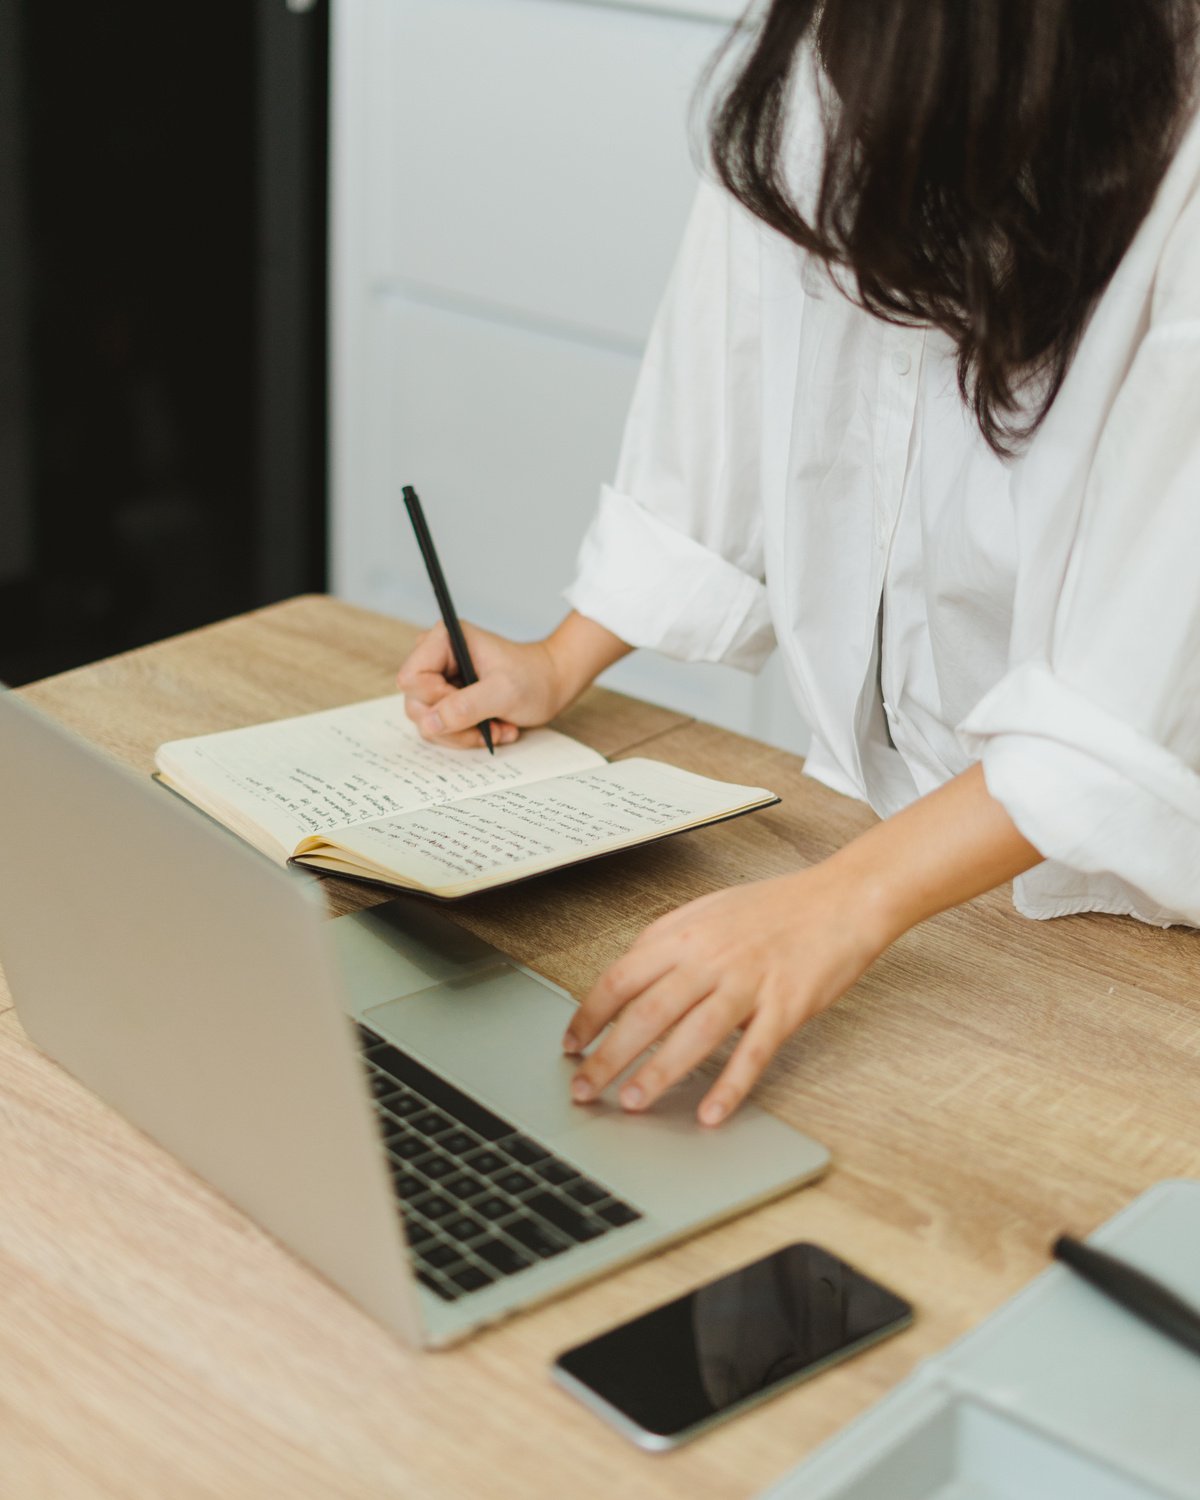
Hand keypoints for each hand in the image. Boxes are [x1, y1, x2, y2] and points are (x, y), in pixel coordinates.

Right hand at [396, 611, 631, 749]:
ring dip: (463, 733)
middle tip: (489, 723)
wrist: (553, 683)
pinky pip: (441, 727)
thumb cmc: (535, 678)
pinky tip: (496, 727)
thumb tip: (428, 723)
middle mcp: (434, 657)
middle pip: (415, 704)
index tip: (470, 702)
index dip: (437, 700)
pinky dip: (467, 734)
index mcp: (443, 640)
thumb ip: (465, 707)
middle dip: (453, 723)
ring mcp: (439, 679)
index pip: (411, 679)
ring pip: (427, 721)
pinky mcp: (446, 698)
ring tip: (498, 727)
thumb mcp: (504, 693)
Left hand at [563, 865, 891, 1125]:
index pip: (621, 979)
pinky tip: (710, 1113)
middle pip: (646, 1013)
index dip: (590, 1016)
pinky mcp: (786, 1007)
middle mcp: (710, 958)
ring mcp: (749, 983)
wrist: (842, 898)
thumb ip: (667, 943)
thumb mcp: (708, 911)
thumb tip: (627, 979)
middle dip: (608, 1057)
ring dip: (657, 1074)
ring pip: (693, 1036)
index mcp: (685, 933)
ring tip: (631, 1103)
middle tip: (585, 1089)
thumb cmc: (777, 906)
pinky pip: (752, 1053)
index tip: (572, 1045)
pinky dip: (729, 1087)